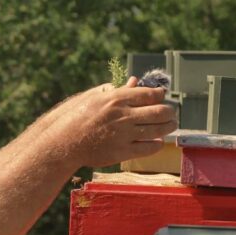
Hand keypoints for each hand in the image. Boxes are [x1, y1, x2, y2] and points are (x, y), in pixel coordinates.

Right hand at [47, 77, 177, 167]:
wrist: (64, 142)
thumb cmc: (76, 116)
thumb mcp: (94, 96)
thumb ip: (116, 89)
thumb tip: (134, 81)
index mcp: (116, 98)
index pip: (150, 94)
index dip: (160, 95)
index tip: (162, 96)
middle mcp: (123, 116)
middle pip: (159, 112)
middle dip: (169, 112)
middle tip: (171, 113)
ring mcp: (124, 135)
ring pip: (158, 130)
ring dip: (168, 127)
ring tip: (170, 125)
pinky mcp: (122, 152)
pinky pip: (148, 148)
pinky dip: (157, 144)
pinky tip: (158, 141)